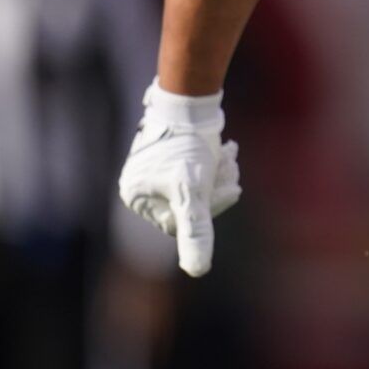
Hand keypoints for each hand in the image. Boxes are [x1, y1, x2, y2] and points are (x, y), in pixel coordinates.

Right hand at [118, 82, 240, 276]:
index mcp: (136, 196)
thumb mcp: (192, 190)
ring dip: (219, 174)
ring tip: (229, 154)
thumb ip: (195, 229)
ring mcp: (156, 168)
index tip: (232, 188)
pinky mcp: (172, 153)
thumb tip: (197, 270)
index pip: (181, 222)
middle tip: (231, 165)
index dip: (211, 208)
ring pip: (198, 185)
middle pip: (191, 203)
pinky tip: (226, 150)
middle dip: (216, 188)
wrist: (190, 98)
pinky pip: (197, 169)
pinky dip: (214, 163)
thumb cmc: (188, 144)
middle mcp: (141, 184)